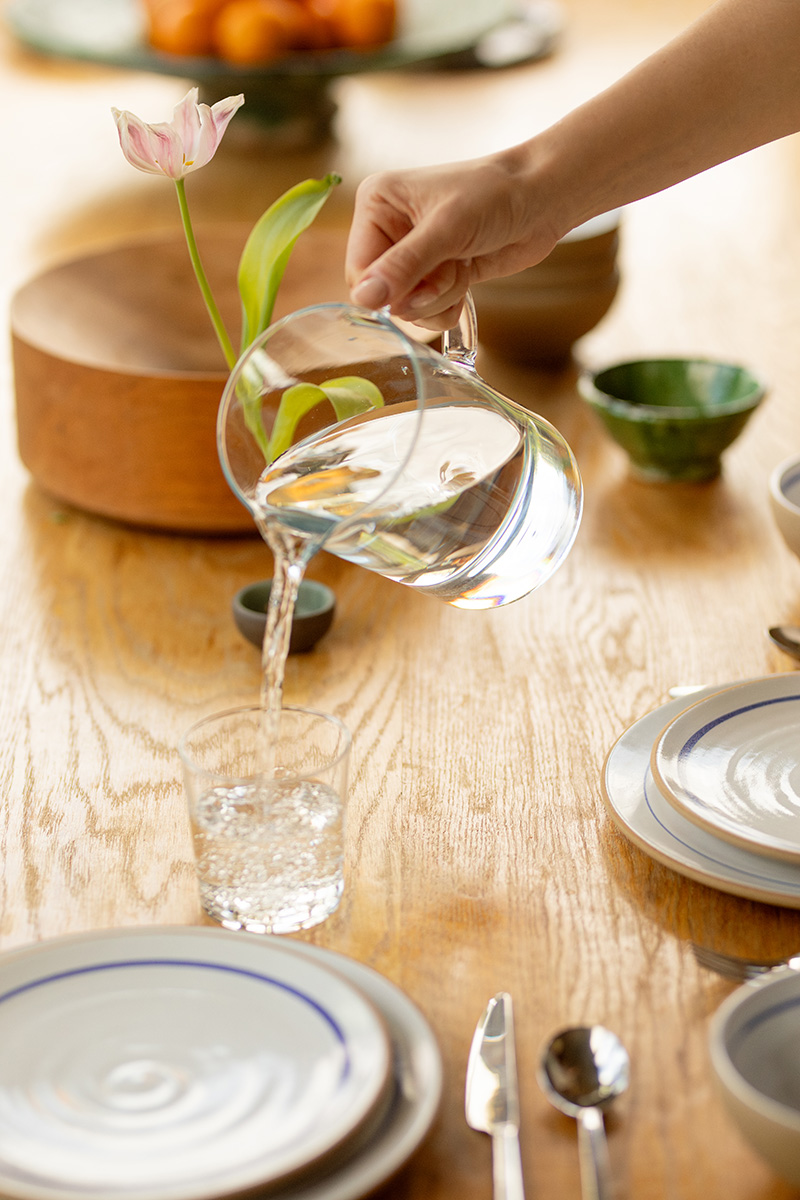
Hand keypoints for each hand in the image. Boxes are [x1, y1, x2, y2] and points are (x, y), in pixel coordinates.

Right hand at [344, 150, 563, 328]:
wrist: (542, 198)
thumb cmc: (495, 195)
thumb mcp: (446, 229)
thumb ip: (404, 266)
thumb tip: (364, 299)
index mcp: (376, 204)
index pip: (358, 270)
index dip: (387, 290)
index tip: (420, 286)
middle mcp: (388, 229)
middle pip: (383, 294)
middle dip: (421, 294)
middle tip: (451, 269)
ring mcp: (413, 255)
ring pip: (407, 307)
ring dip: (440, 298)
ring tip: (463, 266)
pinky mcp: (435, 274)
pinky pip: (427, 312)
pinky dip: (448, 307)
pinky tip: (467, 279)